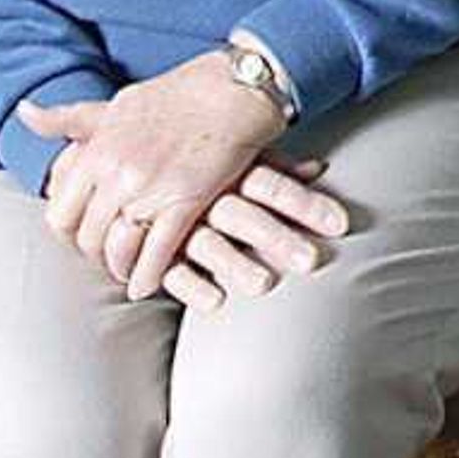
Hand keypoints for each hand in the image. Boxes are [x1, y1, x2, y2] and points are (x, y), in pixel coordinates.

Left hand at [22, 54, 289, 298]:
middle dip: (96, 255)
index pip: (60, 214)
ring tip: (128, 272)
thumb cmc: (176, 94)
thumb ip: (69, 118)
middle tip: (108, 259)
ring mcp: (151, 189)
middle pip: (88, 237)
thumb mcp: (113, 105)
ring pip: (119, 249)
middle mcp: (116, 173)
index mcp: (95, 151)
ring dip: (121, 269)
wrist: (233, 89)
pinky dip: (148, 276)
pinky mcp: (187, 200)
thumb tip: (25, 113)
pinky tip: (146, 285)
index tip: (83, 239)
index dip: (68, 236)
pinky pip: (159, 253)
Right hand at [157, 156, 353, 311]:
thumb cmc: (188, 160)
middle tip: (312, 260)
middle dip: (278, 238)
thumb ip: (272, 164)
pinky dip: (191, 285)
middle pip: (243, 216)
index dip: (305, 202)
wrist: (119, 158)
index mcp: (224, 169)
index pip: (270, 184)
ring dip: (235, 264)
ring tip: (265, 284)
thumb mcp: (227, 155)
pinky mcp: (150, 250)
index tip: (339, 224)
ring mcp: (172, 223)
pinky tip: (216, 302)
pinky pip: (169, 269)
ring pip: (205, 243)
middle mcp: (200, 194)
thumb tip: (319, 166)